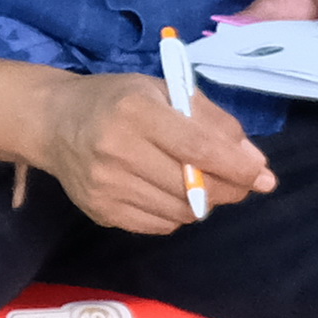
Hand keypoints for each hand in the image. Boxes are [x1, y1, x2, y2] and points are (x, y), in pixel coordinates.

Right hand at [33, 71, 276, 236]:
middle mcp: (116, 149)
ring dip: (201, 202)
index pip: (198, 149)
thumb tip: (256, 165)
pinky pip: (160, 226)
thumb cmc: (117, 101)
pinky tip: (163, 192)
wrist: (53, 122)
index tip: (264, 177)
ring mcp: (105, 185)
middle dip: (228, 189)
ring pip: (180, 212)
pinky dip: (174, 214)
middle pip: (193, 187)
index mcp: (135, 112)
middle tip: (239, 182)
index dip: (237, 167)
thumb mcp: (164, 92)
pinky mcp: (100, 211)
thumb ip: (214, 122)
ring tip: (194, 182)